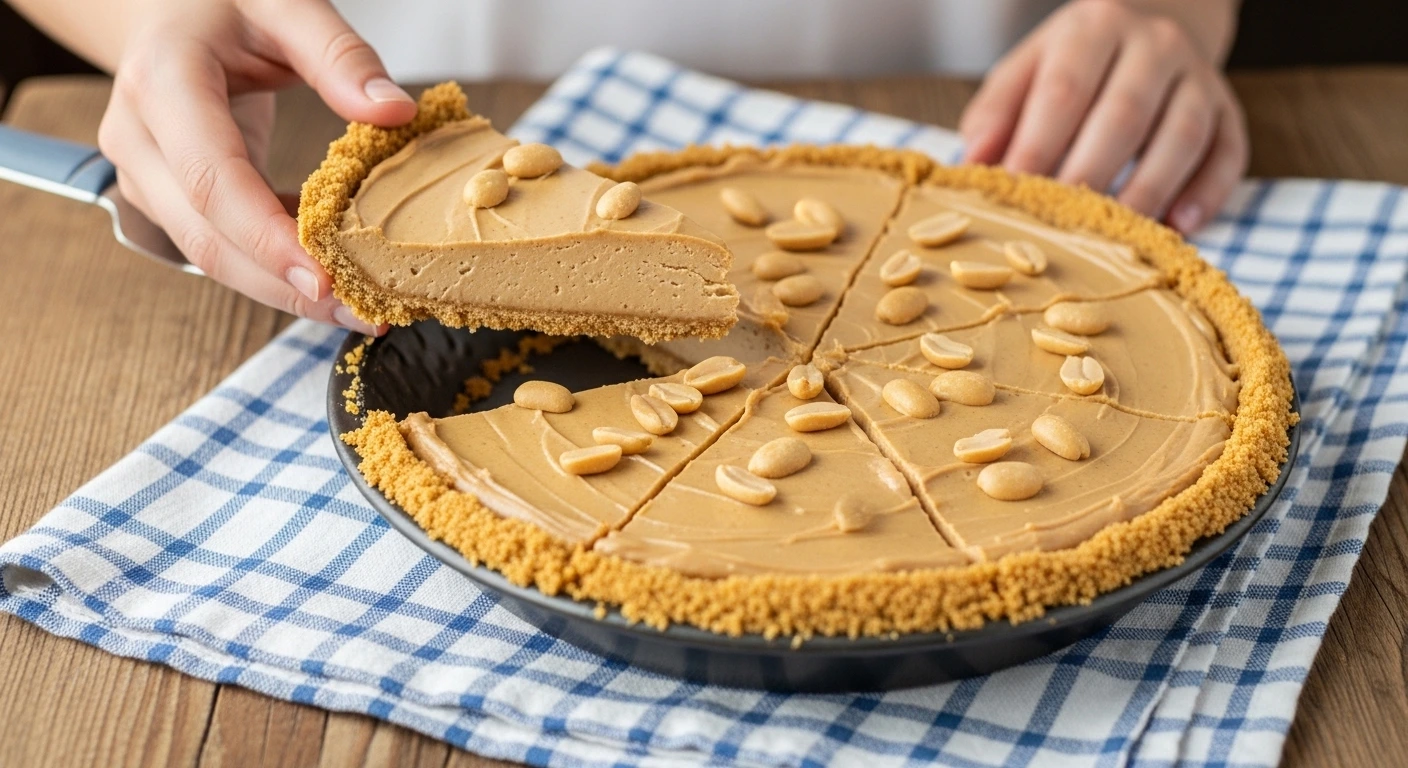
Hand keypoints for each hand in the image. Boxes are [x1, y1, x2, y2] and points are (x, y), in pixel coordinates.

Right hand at [93, 0, 416, 331]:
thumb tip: (395, 113)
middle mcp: (139, 138)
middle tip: (363, 313)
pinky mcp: (164, 196)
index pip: (212, 180)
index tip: (323, 277)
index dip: (266, 237)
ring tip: (357, 309)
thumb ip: (339, 55)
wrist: (161, 8)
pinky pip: (218, 245)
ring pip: (209, 255)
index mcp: (163, 82)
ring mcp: (144, 174)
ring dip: (281, 291)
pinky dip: (272, 268)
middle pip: (206, 238)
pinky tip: (329, 279)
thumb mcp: (285, 4)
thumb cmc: (222, 3)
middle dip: (283, 286)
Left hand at [959, 0, 1247, 233]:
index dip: (1038, 147)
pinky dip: (1208, 193)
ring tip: (1117, 238)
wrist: (1158, 19)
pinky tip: (1180, 227)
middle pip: (1124, 115)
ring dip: (1148, 190)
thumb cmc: (1075, 62)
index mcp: (1093, 28)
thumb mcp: (1027, 69)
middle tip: (1060, 225)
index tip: (1013, 195)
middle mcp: (1154, 45)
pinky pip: (1228, 152)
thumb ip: (997, 112)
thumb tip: (973, 164)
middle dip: (1089, 175)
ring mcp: (1199, 76)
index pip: (1064, 91)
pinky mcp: (1230, 109)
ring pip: (1182, 135)